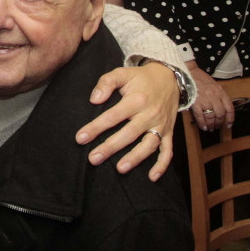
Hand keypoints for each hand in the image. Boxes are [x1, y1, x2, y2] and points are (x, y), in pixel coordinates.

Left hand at [76, 63, 177, 181]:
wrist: (169, 77)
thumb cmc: (140, 78)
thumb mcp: (122, 73)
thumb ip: (106, 83)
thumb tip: (94, 100)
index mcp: (136, 99)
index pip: (112, 116)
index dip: (95, 128)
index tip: (81, 138)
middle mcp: (149, 114)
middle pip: (128, 134)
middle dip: (110, 147)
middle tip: (93, 158)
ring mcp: (160, 125)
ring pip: (148, 145)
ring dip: (135, 158)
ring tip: (119, 169)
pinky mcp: (169, 132)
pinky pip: (168, 151)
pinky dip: (162, 165)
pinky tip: (152, 177)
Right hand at [186, 63, 233, 132]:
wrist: (188, 72)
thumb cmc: (201, 78)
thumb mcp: (214, 85)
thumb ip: (219, 96)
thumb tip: (221, 110)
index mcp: (220, 92)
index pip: (229, 108)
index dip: (230, 119)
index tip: (228, 125)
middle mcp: (214, 96)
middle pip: (220, 114)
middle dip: (219, 123)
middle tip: (217, 126)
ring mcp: (205, 100)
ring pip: (211, 117)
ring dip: (211, 124)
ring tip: (210, 128)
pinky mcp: (195, 102)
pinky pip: (200, 116)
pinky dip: (202, 123)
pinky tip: (203, 127)